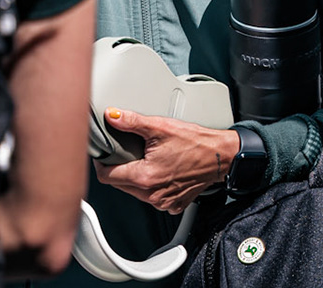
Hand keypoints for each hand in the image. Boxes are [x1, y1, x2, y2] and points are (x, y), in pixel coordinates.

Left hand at [93, 108, 240, 213]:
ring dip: (135, 178)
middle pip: (120, 185)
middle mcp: (152, 194)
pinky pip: (152, 198)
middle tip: (128, 153)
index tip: (103, 156)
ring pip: (135, 192)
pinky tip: (161, 172)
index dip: (101, 164)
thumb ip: (132, 122)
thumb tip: (113, 116)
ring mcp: (163, 202)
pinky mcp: (173, 205)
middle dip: (119, 169)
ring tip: (147, 161)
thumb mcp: (161, 126)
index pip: (107, 177)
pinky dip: (151, 187)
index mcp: (145, 176)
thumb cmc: (196, 142)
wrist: (220, 156)